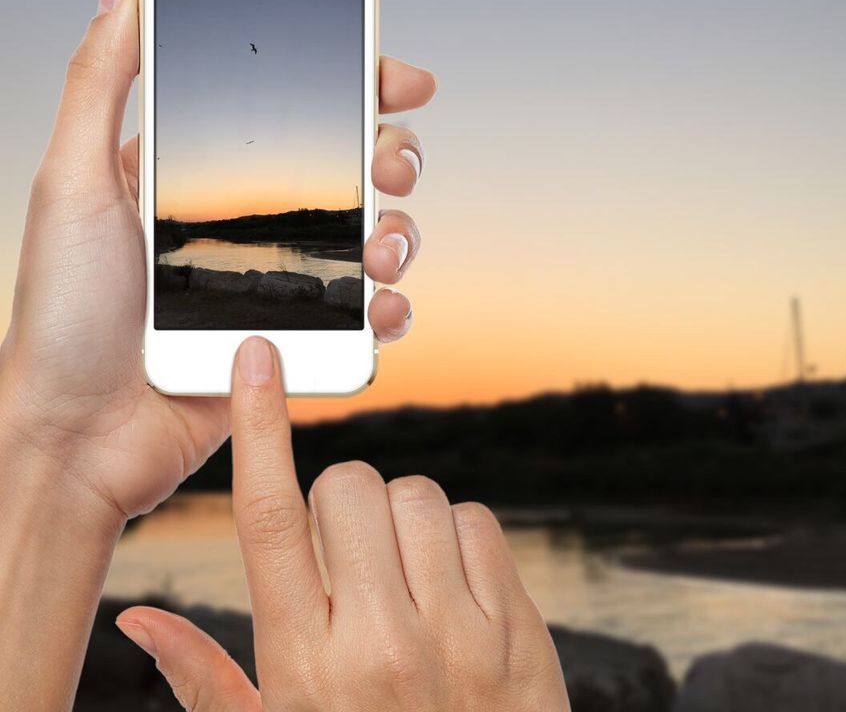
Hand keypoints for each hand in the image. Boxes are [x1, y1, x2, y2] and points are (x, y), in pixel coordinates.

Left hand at [0, 0, 435, 521]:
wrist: (77, 438)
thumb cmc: (62, 311)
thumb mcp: (69, 179)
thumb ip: (100, 78)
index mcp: (201, 165)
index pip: (292, 101)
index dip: (353, 77)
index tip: (394, 71)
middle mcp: (250, 214)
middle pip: (352, 159)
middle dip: (392, 150)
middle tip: (390, 161)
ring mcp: (280, 276)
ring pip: (375, 228)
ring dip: (401, 226)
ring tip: (380, 244)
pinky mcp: (299, 337)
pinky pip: (371, 310)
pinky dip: (393, 303)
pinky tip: (381, 304)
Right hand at [116, 338, 569, 711]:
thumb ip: (203, 677)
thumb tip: (137, 618)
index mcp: (305, 666)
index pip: (268, 520)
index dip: (259, 428)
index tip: (256, 360)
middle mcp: (380, 644)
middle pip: (348, 486)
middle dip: (340, 502)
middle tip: (347, 561)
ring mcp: (457, 635)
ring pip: (417, 495)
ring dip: (400, 519)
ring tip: (400, 581)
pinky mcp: (516, 629)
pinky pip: (477, 522)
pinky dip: (456, 539)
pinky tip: (447, 591)